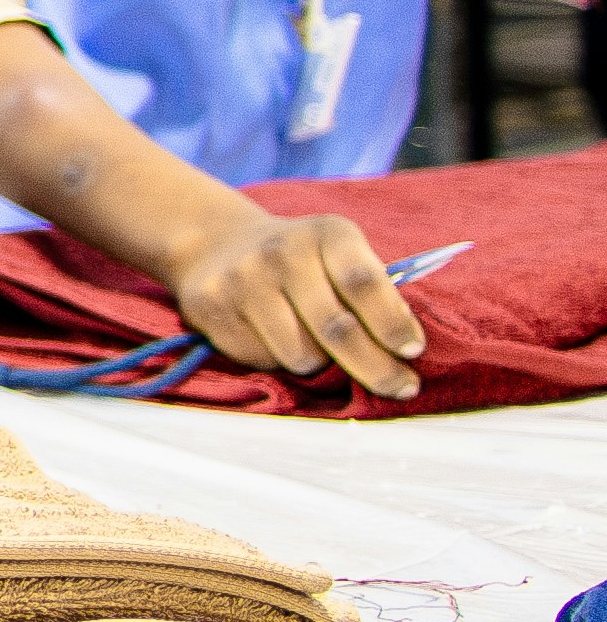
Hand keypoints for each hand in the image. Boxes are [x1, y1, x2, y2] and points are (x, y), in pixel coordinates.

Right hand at [166, 201, 424, 398]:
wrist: (216, 243)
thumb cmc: (301, 261)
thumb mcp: (339, 254)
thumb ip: (370, 291)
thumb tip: (401, 351)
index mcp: (327, 234)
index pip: (363, 283)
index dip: (392, 323)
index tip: (412, 352)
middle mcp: (282, 252)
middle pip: (336, 328)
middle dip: (375, 367)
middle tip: (400, 387)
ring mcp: (242, 279)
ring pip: (300, 354)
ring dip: (317, 363)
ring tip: (313, 346)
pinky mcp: (210, 306)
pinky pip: (260, 358)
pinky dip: (276, 359)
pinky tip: (270, 337)